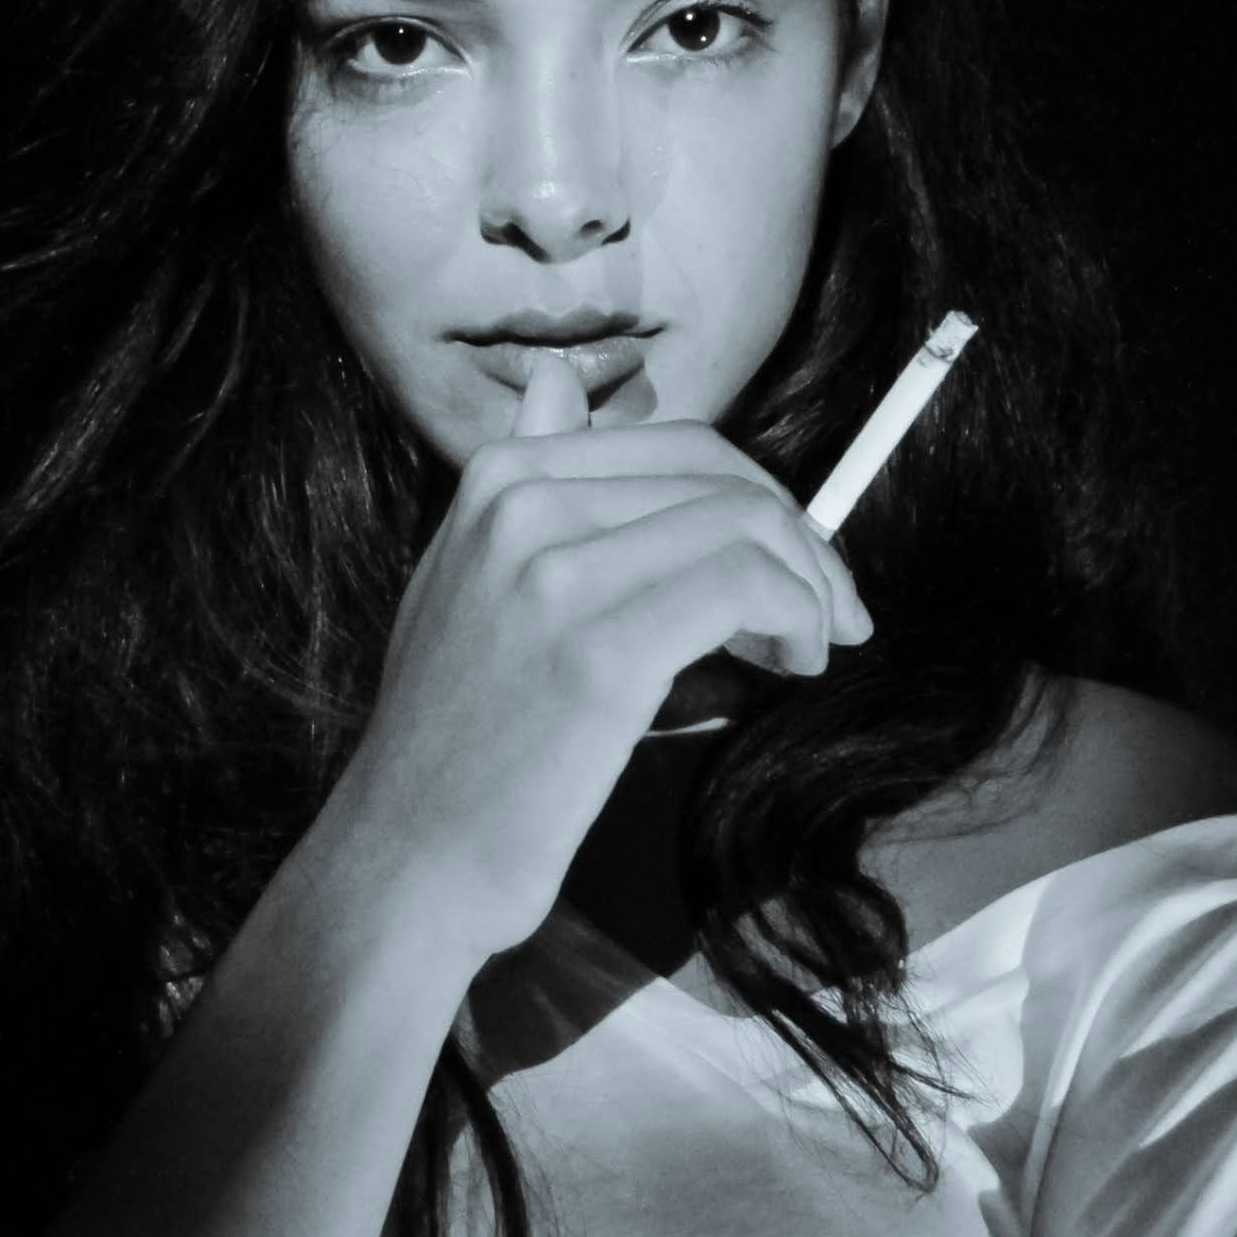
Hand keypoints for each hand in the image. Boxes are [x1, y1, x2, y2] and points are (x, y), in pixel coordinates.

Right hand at [316, 353, 873, 958]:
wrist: (407, 852)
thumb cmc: (456, 737)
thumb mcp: (466, 578)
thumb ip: (527, 484)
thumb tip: (562, 384)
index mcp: (497, 477)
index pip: (679, 445)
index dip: (759, 500)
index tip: (793, 565)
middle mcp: (521, 504)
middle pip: (722, 478)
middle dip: (800, 540)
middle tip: (829, 611)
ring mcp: (555, 572)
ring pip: (746, 526)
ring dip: (809, 587)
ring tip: (804, 647)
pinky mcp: (599, 649)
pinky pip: (746, 588)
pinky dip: (797, 619)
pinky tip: (792, 663)